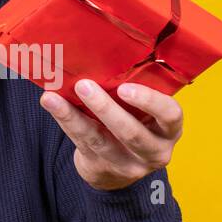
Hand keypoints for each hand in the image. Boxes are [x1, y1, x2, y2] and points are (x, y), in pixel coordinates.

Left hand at [39, 79, 183, 191]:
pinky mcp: (101, 170)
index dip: (150, 102)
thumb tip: (102, 51)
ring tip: (53, 97)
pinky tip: (50, 104)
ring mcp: (128, 165)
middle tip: (84, 85)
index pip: (170, 115)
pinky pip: (81, 143)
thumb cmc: (134, 124)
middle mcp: (155, 151)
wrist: (117, 168)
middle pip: (132, 133)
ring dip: (74, 116)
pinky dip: (65, 121)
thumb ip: (134, 93)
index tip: (125, 88)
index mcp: (170, 129)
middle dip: (105, 109)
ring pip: (100, 141)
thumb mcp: (145, 113)